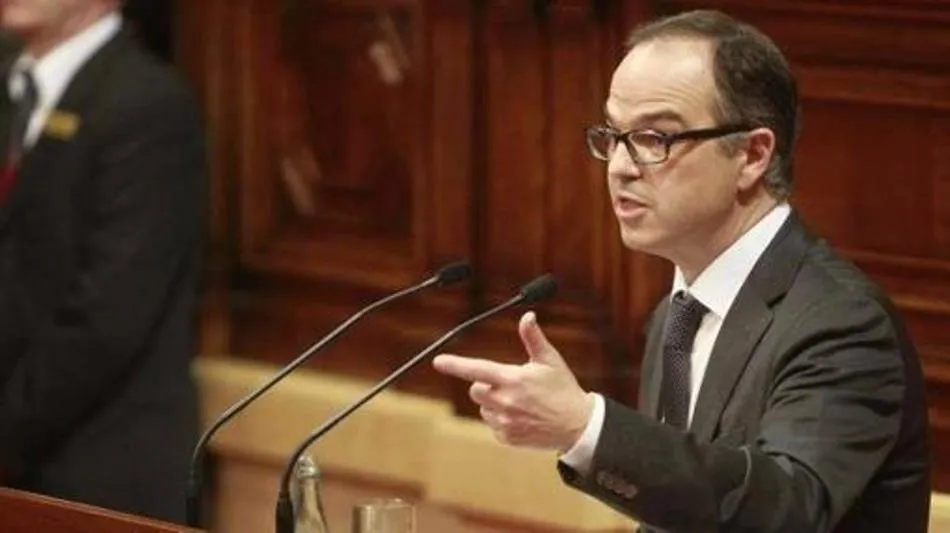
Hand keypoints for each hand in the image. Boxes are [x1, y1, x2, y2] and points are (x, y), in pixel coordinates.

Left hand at [432, 311, 593, 451]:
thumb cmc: (563, 389)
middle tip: (509, 384)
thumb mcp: (550, 361)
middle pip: (476, 389)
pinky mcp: (507, 437)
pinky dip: (502, 421)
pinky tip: (522, 418)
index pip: (477, 369)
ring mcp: (505, 422)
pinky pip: (493, 425)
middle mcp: (505, 401)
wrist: (577, 425)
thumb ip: (534, 339)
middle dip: (485, 385)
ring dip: (494, 404)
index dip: (455, 365)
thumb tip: (527, 316)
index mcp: (513, 379)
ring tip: (521, 403)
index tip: (439, 361)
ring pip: (484, 408)